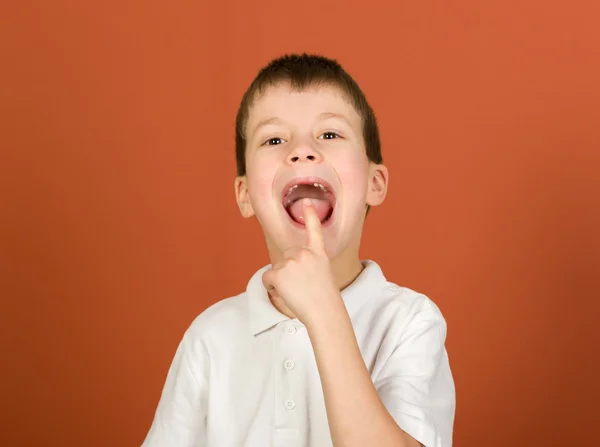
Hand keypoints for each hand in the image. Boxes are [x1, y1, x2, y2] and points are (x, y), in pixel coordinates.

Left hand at [262, 198, 340, 325]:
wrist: (324, 311)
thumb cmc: (325, 299)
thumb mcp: (323, 274)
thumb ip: (309, 265)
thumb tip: (290, 270)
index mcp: (318, 253)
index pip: (314, 229)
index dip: (310, 214)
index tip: (306, 200)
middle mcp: (304, 253)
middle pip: (286, 256)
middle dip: (288, 269)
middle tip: (301, 286)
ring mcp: (291, 262)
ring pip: (276, 268)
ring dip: (280, 280)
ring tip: (296, 291)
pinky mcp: (279, 273)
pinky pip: (267, 278)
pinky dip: (271, 286)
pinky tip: (284, 293)